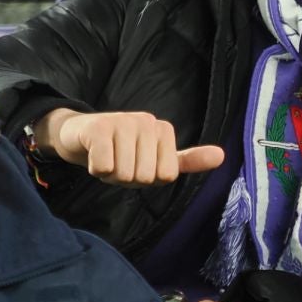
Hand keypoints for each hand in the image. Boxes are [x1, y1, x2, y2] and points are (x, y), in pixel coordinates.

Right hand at [38, 108, 223, 186]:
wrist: (80, 136)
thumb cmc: (121, 152)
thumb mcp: (157, 159)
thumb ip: (188, 161)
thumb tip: (221, 156)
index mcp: (163, 130)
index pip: (165, 176)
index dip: (148, 179)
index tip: (138, 165)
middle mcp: (146, 121)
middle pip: (144, 177)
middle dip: (128, 178)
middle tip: (119, 163)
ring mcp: (122, 121)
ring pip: (124, 173)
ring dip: (111, 175)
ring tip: (107, 159)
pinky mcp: (98, 127)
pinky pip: (104, 166)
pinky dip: (96, 170)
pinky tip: (94, 156)